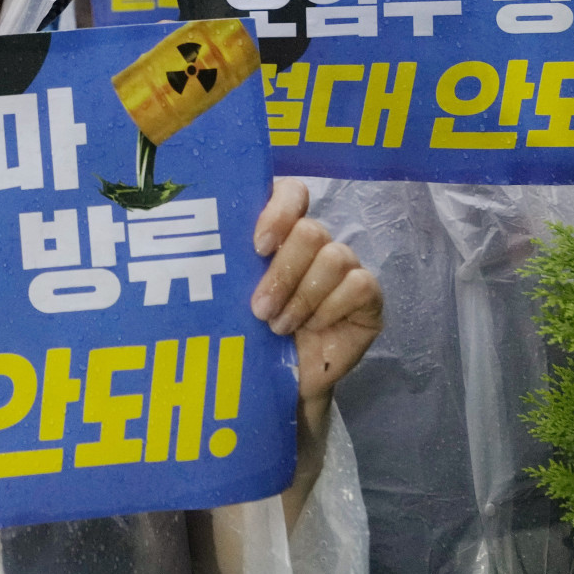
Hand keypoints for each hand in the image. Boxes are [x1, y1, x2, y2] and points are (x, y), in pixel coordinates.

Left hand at [248, 178, 383, 405]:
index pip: (291, 193)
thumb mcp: (234, 294)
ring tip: (280, 325)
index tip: (258, 247)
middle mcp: (316, 243)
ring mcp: (346, 267)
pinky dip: (330, 308)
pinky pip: (358, 285)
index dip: (278, 211)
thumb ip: (230, 264)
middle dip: (283, 273)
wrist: (280, 380)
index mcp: (282, 232)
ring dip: (302, 297)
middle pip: (311, 230)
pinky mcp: (368, 295)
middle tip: (260, 309)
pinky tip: (314, 327)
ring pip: (334, 257)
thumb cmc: (252, 331)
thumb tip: (206, 246)